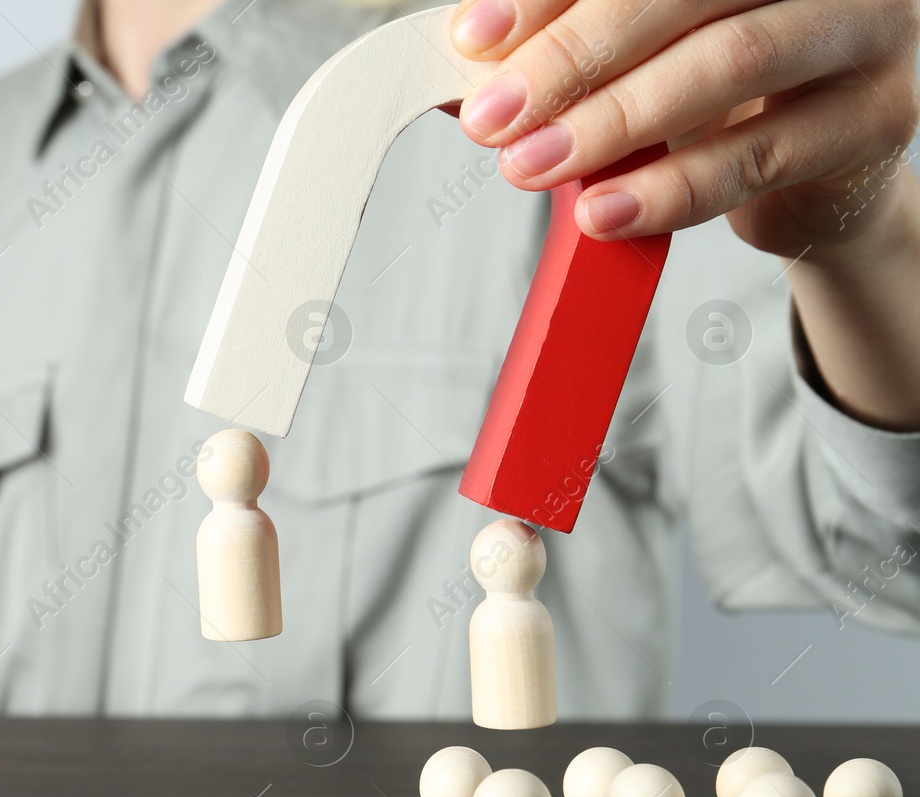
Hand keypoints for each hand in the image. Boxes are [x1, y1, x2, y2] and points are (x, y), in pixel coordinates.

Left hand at [449, 0, 919, 254]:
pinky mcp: (876, 117)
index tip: (475, 40)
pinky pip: (760, 156)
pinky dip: (671, 190)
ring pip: (729, 64)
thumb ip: (571, 41)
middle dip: (574, 57)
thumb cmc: (718, 88)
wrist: (820, 168)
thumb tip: (475, 63)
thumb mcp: (642, 49)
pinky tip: (604, 212)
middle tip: (494, 117)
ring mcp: (866, 30)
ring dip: (615, 122)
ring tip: (532, 165)